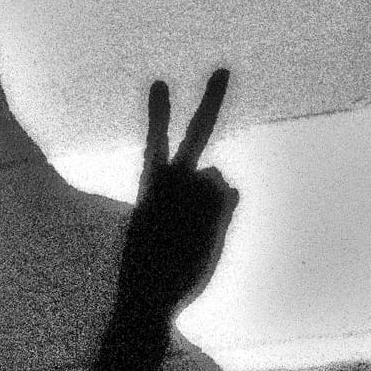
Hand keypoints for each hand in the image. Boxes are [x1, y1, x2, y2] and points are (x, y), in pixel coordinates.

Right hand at [118, 69, 239, 314]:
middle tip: (224, 70)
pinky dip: (218, 211)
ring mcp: (185, 194)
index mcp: (148, 192)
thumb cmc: (159, 279)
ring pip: (214, 177)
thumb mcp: (178, 239)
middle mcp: (166, 186)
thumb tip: (226, 175)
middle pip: (192, 136)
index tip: (159, 83)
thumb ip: (203, 205)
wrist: (144, 301)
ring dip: (208, 201)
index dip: (159, 112)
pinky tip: (195, 233)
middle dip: (210, 102)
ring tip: (185, 232)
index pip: (156, 143)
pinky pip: (226, 194)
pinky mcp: (202, 206)